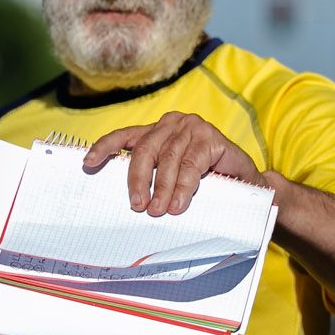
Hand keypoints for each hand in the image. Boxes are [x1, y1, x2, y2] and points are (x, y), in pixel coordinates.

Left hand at [82, 112, 262, 216]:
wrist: (245, 180)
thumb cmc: (204, 178)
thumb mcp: (173, 175)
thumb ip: (154, 177)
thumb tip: (130, 200)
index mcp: (156, 130)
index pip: (125, 136)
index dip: (105, 147)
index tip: (88, 163)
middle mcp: (171, 123)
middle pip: (145, 149)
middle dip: (138, 179)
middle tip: (137, 206)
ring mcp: (192, 127)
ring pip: (168, 158)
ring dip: (162, 187)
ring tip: (158, 210)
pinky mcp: (211, 137)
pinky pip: (192, 164)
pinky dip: (183, 186)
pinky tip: (178, 203)